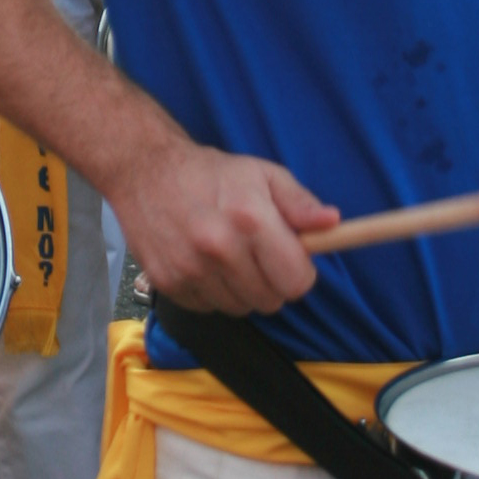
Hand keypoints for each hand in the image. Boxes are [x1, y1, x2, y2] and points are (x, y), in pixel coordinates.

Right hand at [109, 134, 339, 314]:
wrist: (145, 169)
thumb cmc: (211, 172)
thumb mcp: (262, 174)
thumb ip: (300, 202)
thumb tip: (333, 223)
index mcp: (250, 218)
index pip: (296, 282)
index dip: (298, 271)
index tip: (289, 256)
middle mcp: (219, 248)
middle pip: (271, 301)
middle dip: (271, 280)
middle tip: (256, 251)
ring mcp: (190, 270)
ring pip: (241, 308)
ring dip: (241, 288)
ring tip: (227, 253)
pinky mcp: (168, 284)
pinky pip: (209, 309)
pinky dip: (212, 291)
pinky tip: (203, 261)